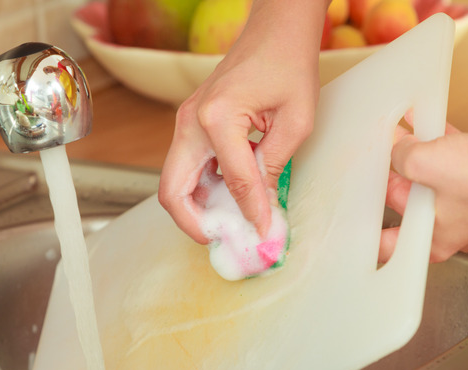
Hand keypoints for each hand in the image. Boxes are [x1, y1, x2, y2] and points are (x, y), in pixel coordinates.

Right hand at [158, 1, 325, 243]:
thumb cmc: (288, 64)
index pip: (232, 183)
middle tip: (223, 240)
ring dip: (197, 208)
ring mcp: (186, 121)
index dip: (250, 214)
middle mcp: (191, 121)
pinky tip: (229, 198)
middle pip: (172, 191)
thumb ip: (273, 168)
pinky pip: (187, 167)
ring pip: (175, 181)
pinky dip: (202, 189)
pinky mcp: (192, 123)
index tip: (265, 235)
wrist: (275, 30)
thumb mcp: (295, 122)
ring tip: (229, 224)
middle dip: (195, 224)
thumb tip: (262, 209)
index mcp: (217, 117)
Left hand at [380, 115, 467, 262]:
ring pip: (431, 179)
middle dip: (394, 178)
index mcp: (434, 240)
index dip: (371, 233)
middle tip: (378, 160)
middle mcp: (452, 225)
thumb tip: (398, 148)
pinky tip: (426, 122)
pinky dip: (440, 143)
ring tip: (398, 136)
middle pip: (408, 204)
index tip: (356, 223)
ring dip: (416, 156)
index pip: (391, 245)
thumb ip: (401, 157)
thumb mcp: (423, 164)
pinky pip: (452, 160)